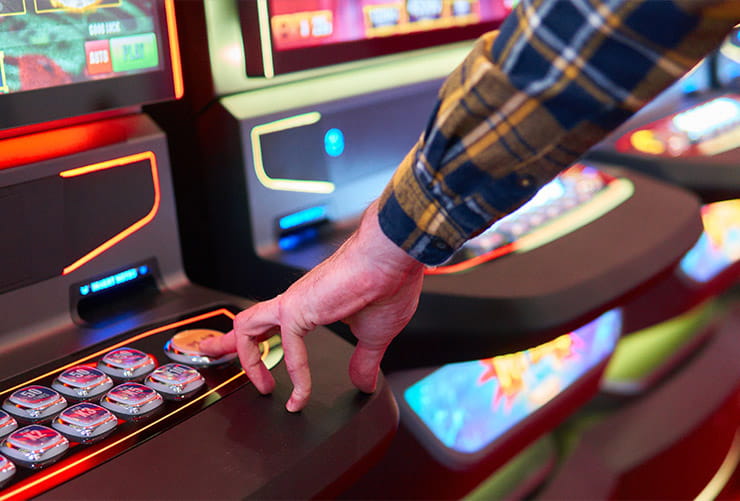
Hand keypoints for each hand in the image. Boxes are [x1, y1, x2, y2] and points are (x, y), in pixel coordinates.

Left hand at [199, 201, 424, 411]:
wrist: (392, 260)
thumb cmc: (388, 285)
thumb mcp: (374, 335)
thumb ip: (365, 360)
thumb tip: (365, 382)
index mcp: (312, 305)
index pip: (274, 324)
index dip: (264, 343)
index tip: (267, 368)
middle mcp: (297, 302)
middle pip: (249, 322)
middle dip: (228, 343)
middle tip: (214, 355)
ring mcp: (293, 304)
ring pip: (247, 326)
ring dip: (246, 358)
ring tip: (260, 386)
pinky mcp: (297, 309)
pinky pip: (287, 346)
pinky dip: (296, 375)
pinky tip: (303, 392)